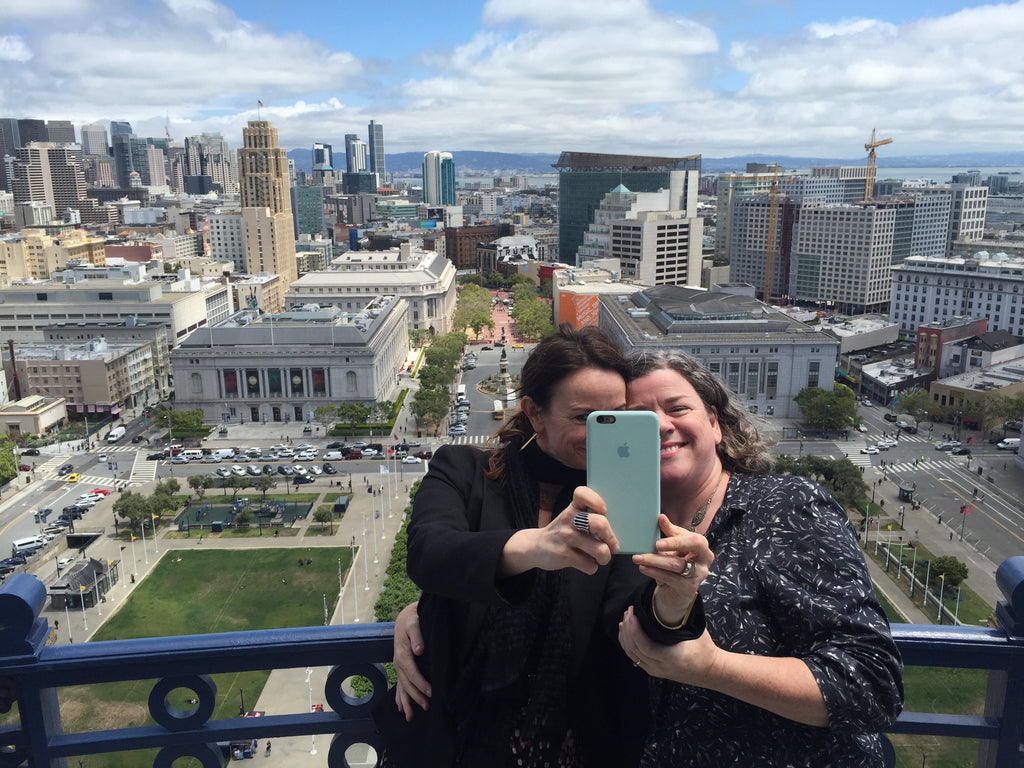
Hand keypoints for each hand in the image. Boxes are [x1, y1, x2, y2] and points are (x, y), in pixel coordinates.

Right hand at [393, 602, 430, 720]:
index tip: (430, 692)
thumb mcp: (414, 623)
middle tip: (427, 706)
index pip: (411, 672)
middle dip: (416, 696)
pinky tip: (401, 708)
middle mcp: (398, 662)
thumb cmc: (412, 620)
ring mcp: (398, 666)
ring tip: (410, 717)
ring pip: (401, 687)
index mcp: (402, 653)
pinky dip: (400, 697)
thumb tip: (418, 650)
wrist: (404, 618)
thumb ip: (417, 636)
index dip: (420, 683)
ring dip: (406, 702)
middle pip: (406, 683)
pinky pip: (399, 685)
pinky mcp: (400, 667)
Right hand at [500, 486, 618, 576]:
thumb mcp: (572, 517)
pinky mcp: (563, 555)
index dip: (596, 500)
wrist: (536, 547)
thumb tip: (620, 527)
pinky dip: (592, 567)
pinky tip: (586, 562)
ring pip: (600, 550)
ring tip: (601, 557)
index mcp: (573, 507)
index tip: (603, 510)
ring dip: (605, 557)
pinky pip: (590, 565)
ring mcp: (566, 537)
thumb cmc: (563, 531)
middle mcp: (569, 520)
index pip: (582, 493)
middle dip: (611, 538)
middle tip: (613, 544)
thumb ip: (590, 517)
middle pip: (599, 523)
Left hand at [618, 604, 717, 684]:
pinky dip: (627, 644)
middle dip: (628, 629)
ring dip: (625, 636)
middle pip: (635, 649)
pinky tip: (625, 633)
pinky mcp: (653, 670)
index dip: (635, 630)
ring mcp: (655, 670)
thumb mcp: (693, 632)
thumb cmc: (703, 648)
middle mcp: (660, 667)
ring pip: (632, 654)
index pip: (645, 646)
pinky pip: (635, 658)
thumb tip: (666, 600)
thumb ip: (678, 620)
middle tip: (628, 611)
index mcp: (670, 657)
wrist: (709, 670)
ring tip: (625, 619)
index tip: (633, 614)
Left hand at [632, 515, 712, 622]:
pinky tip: (643, 567)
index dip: (677, 539)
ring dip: (654, 561)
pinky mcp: (688, 588)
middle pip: (689, 551)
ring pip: (675, 565)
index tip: (659, 538)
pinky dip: (654, 572)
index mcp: (703, 547)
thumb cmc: (677, 562)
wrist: (677, 590)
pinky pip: (669, 578)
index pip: (694, 540)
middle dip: (668, 548)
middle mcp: (704, 561)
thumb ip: (670, 532)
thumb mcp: (675, 546)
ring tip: (638, 558)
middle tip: (649, 548)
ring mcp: (698, 576)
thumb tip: (661, 517)